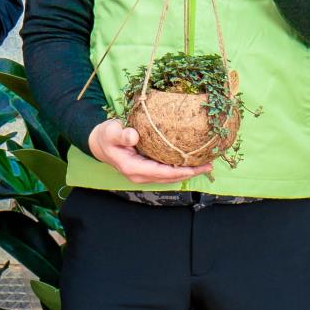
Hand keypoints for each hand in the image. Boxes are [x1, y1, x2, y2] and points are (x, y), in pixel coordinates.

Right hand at [87, 118, 213, 181]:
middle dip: (189, 173)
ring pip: (169, 176)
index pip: (161, 173)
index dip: (179, 171)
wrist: (100, 143)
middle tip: (209, 166)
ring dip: (187, 172)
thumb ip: (121, 134)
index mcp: (133, 168)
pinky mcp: (147, 169)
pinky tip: (192, 161)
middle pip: (169, 178)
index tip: (195, 167)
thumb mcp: (111, 131)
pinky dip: (180, 168)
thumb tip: (133, 136)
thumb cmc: (106, 135)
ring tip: (206, 165)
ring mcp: (144, 174)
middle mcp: (140, 174)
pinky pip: (166, 171)